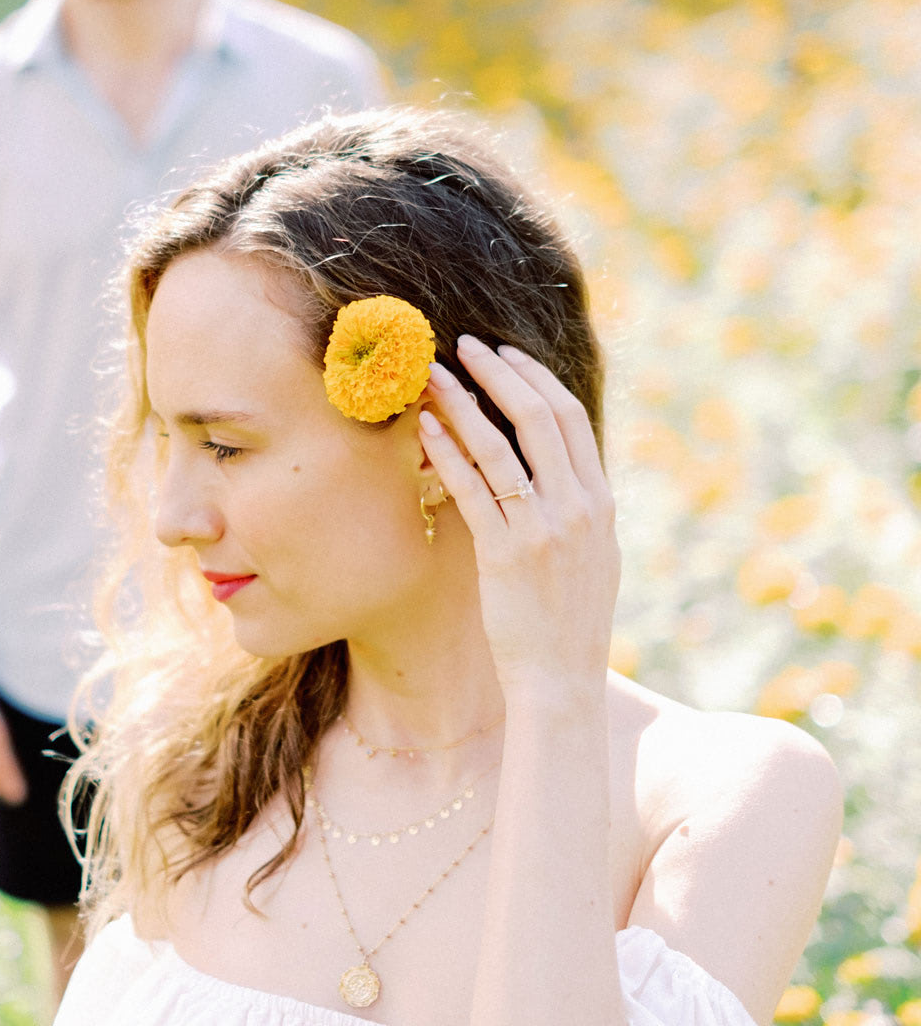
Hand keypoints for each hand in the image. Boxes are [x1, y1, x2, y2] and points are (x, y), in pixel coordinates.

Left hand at [418, 338, 618, 697]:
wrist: (562, 680)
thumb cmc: (569, 621)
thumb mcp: (593, 556)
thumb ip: (578, 509)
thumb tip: (556, 470)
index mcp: (600, 503)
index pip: (571, 419)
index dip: (535, 378)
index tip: (505, 355)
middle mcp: (577, 508)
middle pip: (539, 416)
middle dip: (499, 372)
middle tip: (464, 345)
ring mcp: (543, 530)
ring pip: (500, 445)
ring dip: (463, 401)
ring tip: (432, 374)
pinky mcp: (505, 554)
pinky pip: (472, 489)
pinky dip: (447, 451)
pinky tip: (426, 427)